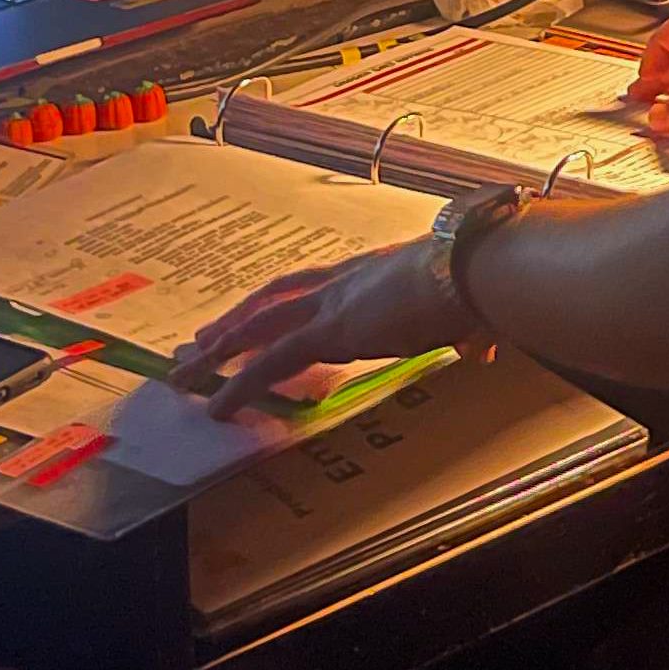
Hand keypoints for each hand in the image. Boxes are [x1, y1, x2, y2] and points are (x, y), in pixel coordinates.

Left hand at [171, 238, 468, 416]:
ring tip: (184, 373)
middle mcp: (343, 283)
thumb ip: (468, 331)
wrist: (476, 266)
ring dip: (218, 352)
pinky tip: (218, 403)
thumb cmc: (482, 282)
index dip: (278, 303)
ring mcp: (332, 304)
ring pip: (258, 328)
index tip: (256, 316)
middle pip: (271, 302)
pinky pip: (272, 361)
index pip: (311, 289)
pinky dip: (240, 382)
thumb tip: (483, 348)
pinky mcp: (330, 331)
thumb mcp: (468, 310)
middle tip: (201, 342)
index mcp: (371, 274)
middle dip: (234, 323)